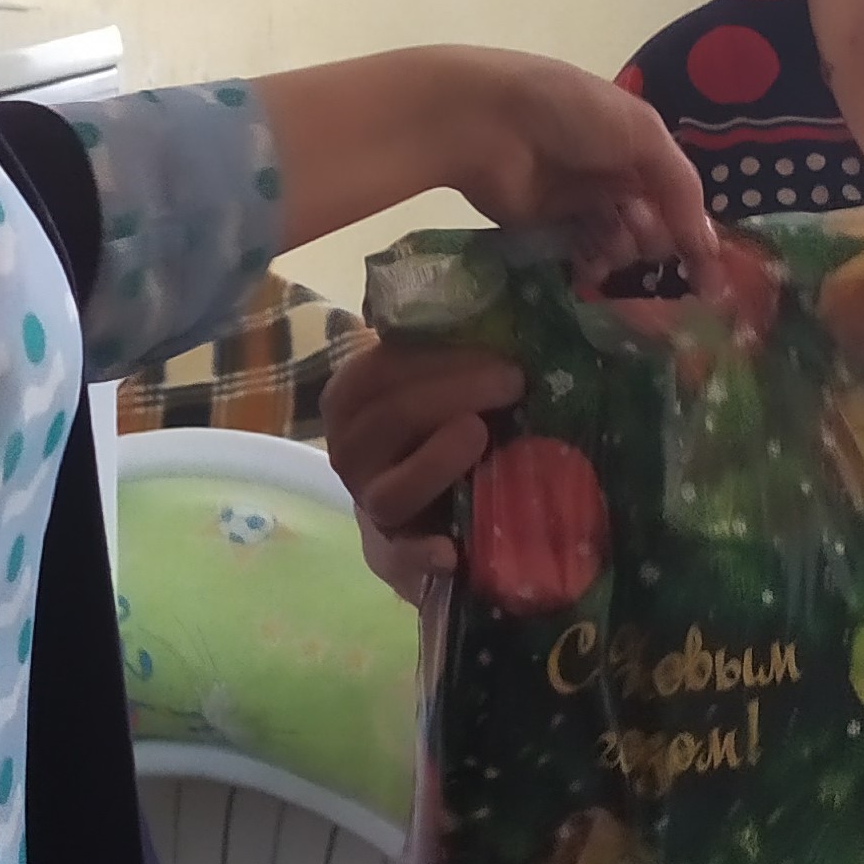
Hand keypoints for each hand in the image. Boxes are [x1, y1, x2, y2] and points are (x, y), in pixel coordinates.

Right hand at [322, 337, 523, 589]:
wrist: (433, 514)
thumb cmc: (440, 428)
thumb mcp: (436, 385)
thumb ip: (445, 353)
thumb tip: (487, 306)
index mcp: (352, 404)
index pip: (377, 372)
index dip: (435, 358)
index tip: (496, 353)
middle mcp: (351, 454)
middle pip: (386, 420)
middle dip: (451, 393)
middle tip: (512, 381)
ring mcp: (373, 508)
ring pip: (389, 489)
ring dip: (434, 462)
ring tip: (478, 435)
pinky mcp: (397, 557)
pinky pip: (401, 558)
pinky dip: (421, 554)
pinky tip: (448, 550)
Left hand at [440, 50, 722, 288]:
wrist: (486, 122)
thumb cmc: (570, 112)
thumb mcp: (641, 133)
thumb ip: (680, 186)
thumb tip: (706, 244)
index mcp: (638, 141)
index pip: (679, 195)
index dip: (693, 231)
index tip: (708, 275)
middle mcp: (611, 172)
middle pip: (652, 224)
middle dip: (654, 234)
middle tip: (637, 226)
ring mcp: (578, 201)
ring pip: (619, 244)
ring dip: (623, 251)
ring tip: (611, 242)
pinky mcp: (546, 227)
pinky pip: (582, 254)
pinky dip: (592, 264)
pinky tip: (590, 266)